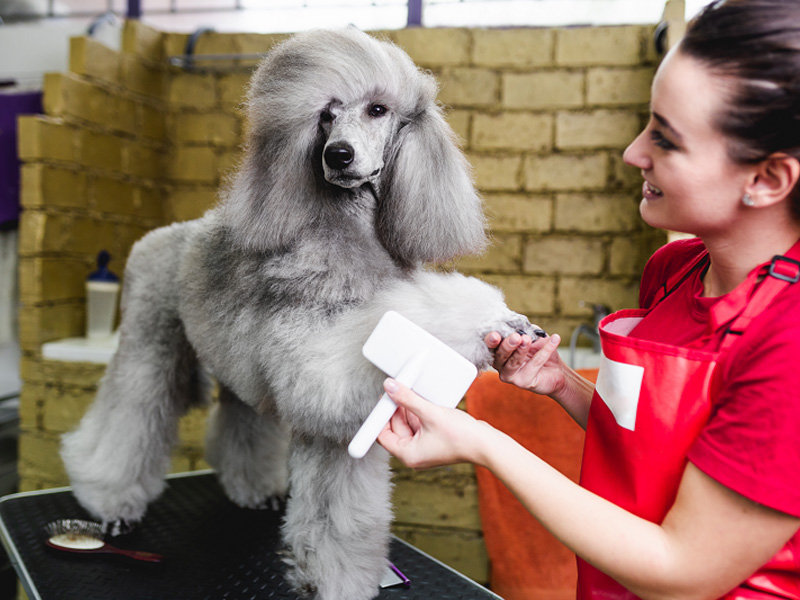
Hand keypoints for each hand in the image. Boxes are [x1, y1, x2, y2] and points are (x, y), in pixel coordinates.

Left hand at [376, 378, 494, 468]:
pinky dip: (419, 413)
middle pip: (394, 428)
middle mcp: (414, 454)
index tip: (384, 398)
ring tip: (413, 393)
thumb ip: (407, 399)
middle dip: (396, 409)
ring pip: (407, 425)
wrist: (486, 444)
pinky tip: (423, 401)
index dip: (380, 416)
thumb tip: (390, 387)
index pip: (382, 435)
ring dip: (408, 409)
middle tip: (398, 389)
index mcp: (408, 454)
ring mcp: (424, 448)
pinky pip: (419, 425)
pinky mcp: (433, 441)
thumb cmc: (460, 436)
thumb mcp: (430, 413)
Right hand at [485, 330, 564, 396]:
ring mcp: (510, 375)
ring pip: (514, 362)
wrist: (556, 370)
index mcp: (499, 352)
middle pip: (500, 355)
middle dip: (507, 345)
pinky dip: (545, 351)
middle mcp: (501, 365)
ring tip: (528, 339)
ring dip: (521, 350)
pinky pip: (534, 365)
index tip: (495, 335)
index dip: (491, 341)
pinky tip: (554, 340)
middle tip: (516, 337)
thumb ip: (524, 329)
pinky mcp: (524, 382)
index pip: (490, 346)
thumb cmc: (539, 351)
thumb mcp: (532, 335)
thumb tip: (520, 323)